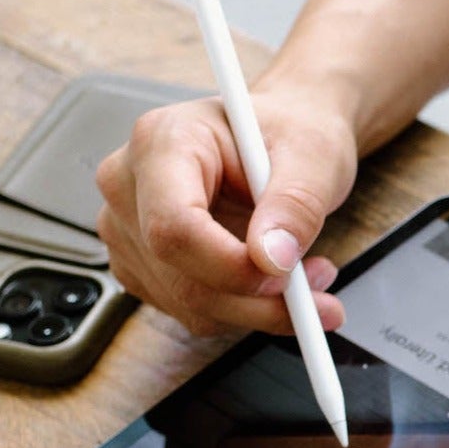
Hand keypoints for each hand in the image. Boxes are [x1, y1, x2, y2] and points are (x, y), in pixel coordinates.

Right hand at [96, 85, 357, 335]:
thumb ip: (296, 204)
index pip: (174, 227)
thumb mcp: (313, 156)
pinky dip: (245, 311)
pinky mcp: (144, 267)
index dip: (232, 267)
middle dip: (260, 301)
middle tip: (319, 296)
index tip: (288, 275)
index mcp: (162, 142)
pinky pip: (194, 313)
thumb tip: (274, 258)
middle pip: (182, 278)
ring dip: (260, 309)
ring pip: (191, 307)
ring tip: (307, 275)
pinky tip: (273, 278)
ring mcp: (129, 230)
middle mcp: (130, 186)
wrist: (280, 138)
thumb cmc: (289, 134)